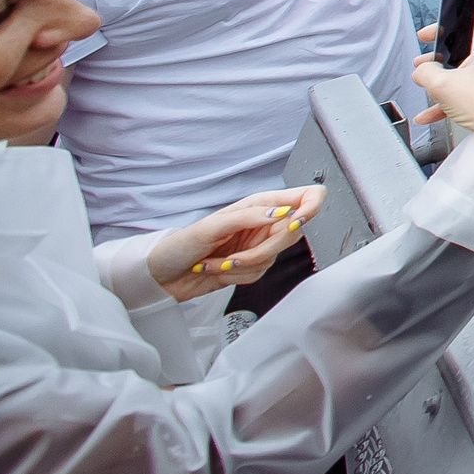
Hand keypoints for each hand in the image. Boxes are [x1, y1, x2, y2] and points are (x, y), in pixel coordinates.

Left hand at [147, 185, 326, 300]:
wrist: (163, 275)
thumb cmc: (180, 244)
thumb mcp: (212, 226)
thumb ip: (250, 216)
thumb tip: (283, 213)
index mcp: (259, 204)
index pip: (306, 196)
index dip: (311, 207)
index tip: (293, 224)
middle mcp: (263, 222)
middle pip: (293, 233)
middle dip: (263, 249)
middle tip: (236, 254)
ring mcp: (259, 244)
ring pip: (275, 257)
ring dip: (242, 266)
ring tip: (217, 262)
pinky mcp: (252, 266)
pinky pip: (261, 273)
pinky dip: (237, 277)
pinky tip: (218, 270)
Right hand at [412, 0, 473, 161]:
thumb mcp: (442, 86)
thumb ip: (425, 73)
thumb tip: (422, 72)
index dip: (466, 0)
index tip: (451, 9)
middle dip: (446, 50)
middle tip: (429, 59)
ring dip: (450, 76)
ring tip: (431, 88)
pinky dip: (461, 96)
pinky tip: (438, 111)